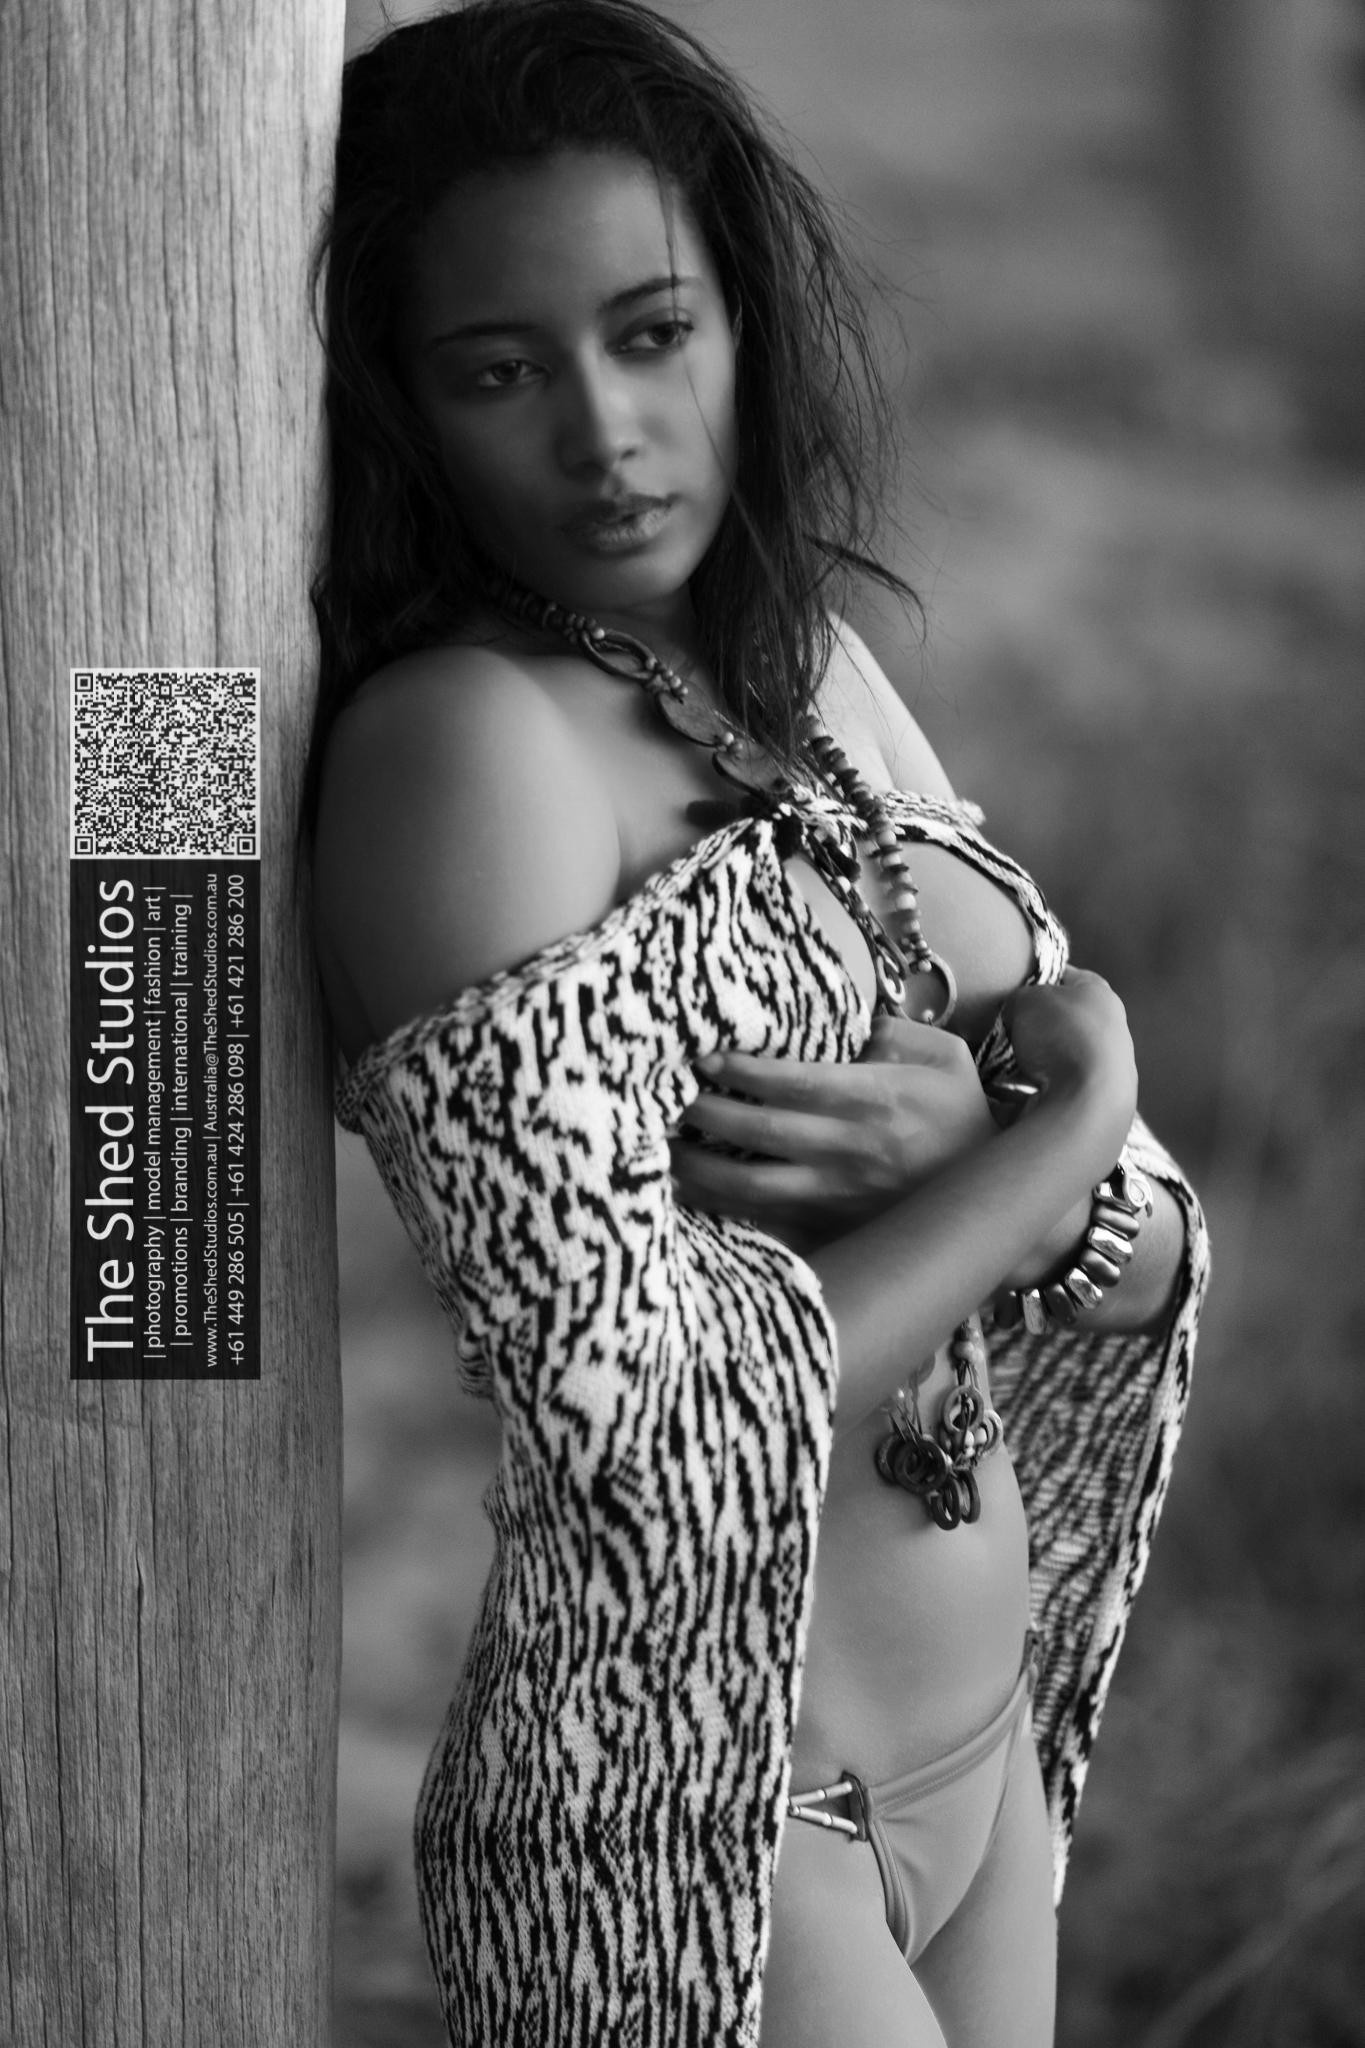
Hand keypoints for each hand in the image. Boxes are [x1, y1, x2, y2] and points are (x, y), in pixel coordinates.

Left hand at [669, 1014, 995, 1251]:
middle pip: (762, 1135)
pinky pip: (765, 1224)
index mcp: (878, 1100)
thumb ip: (890, 1032)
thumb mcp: (943, 1056)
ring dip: (700, 1169)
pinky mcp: (832, 1231)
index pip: (797, 1084)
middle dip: (706, 1115)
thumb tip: (835, 1021)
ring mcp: (839, 1199)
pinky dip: (722, 1211)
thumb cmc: (959, 1114)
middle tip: (665, 1095)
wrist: (992, 1195)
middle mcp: (853, 1152)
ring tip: (662, 1147)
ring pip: (752, 1189)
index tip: (702, 1057)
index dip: (744, 1071)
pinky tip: (688, 1193)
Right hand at [997, 967, 1138, 1237]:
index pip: (1062, 977)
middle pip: (1060, 1021)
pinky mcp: (1103, 1101)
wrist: (1089, 1101)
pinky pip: (1061, 1089)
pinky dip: (1039, 1091)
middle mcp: (1113, 1027)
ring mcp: (1112, 1068)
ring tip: (1004, 1071)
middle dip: (1031, 1030)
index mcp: (1099, 993)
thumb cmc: (1059, 1036)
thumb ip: (1018, 1000)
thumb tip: (1014, 1016)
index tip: (1009, 996)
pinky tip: (1015, 1097)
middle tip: (1003, 1035)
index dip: (1033, 982)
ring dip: (1032, 1064)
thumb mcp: (1024, 1000)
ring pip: (1060, 1058)